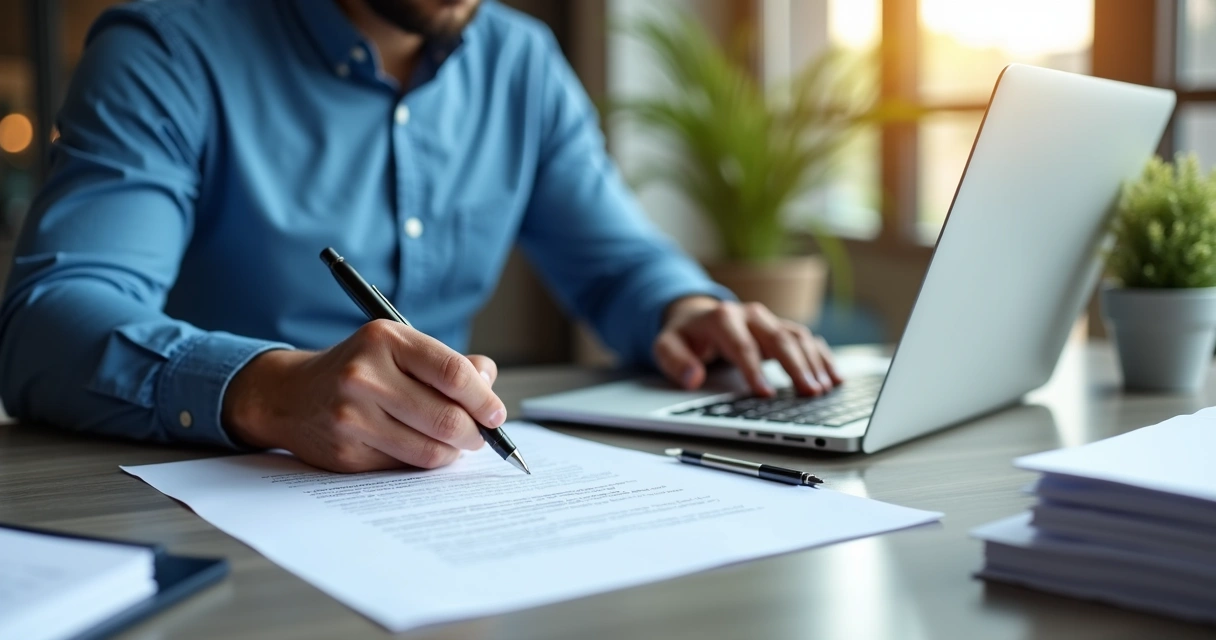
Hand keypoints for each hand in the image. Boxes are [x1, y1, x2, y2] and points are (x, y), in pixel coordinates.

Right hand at [221, 320, 506, 472]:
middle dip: (474, 433)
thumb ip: (449, 363)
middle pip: (446, 418)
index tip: (497, 414)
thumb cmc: (360, 369)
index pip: (453, 373)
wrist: (290, 395)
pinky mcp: (346, 453)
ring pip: (429, 450)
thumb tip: (489, 385)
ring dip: (453, 452)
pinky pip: (405, 467)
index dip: (484, 399)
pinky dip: (423, 462)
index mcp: (384, 339)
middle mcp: (364, 375)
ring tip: (453, 443)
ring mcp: (351, 417)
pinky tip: (418, 448)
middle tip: (480, 436)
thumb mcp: (399, 348)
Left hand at [653, 297, 840, 396]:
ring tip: (824, 389)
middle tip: (809, 392)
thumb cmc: (684, 337)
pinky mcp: (780, 328)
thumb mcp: (666, 346)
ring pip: (797, 337)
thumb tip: (691, 378)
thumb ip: (675, 361)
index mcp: (722, 318)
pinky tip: (835, 376)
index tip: (765, 393)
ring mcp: (769, 320)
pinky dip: (822, 356)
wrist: (696, 317)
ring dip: (813, 362)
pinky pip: (807, 339)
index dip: (754, 370)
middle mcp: (750, 315)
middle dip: (795, 366)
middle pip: (778, 339)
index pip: (742, 346)